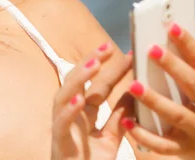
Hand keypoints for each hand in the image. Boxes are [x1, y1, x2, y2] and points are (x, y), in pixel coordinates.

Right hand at [52, 43, 132, 159]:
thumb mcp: (111, 140)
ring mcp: (62, 130)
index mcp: (83, 116)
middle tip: (107, 48)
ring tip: (93, 64)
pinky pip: (61, 125)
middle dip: (90, 64)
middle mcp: (69, 118)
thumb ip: (119, 118)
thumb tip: (135, 91)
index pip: (95, 86)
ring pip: (62, 96)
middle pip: (76, 84)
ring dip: (78, 79)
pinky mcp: (59, 145)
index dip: (108, 70)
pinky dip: (68, 111)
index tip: (126, 54)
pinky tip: (79, 98)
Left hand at [122, 23, 194, 159]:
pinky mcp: (184, 148)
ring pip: (176, 114)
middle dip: (172, 66)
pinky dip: (144, 134)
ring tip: (133, 85)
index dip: (189, 43)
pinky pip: (163, 143)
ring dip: (155, 100)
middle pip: (192, 85)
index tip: (171, 25)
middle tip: (149, 49)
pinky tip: (126, 121)